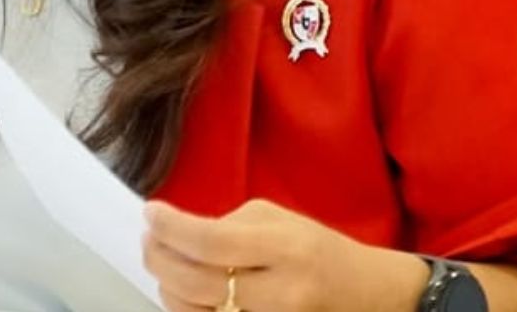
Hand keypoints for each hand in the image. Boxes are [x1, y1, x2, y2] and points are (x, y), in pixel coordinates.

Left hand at [142, 198, 428, 311]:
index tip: (151, 213)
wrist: (367, 295)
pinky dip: (188, 308)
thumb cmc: (319, 252)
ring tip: (164, 263)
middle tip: (149, 240)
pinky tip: (185, 290)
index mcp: (285, 248)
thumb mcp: (280, 221)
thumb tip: (178, 233)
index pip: (212, 241)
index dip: (171, 228)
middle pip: (197, 282)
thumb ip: (230, 225)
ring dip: (168, 286)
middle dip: (160, 258)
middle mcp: (280, 292)